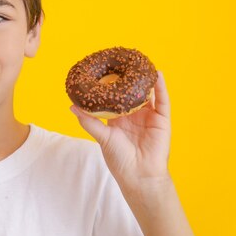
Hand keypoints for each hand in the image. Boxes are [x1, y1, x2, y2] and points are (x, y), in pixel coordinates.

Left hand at [71, 70, 171, 192]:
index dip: (111, 83)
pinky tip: (157, 74)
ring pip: (147, 93)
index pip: (114, 96)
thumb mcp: (102, 137)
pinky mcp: (161, 119)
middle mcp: (134, 114)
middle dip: (127, 77)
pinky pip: (162, 100)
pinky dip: (160, 87)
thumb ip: (89, 121)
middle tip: (122, 60)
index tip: (103, 69)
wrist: (139, 175)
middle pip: (131, 92)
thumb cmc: (119, 159)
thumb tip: (72, 106)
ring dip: (144, 79)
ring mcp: (149, 116)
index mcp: (119, 118)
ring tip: (140, 62)